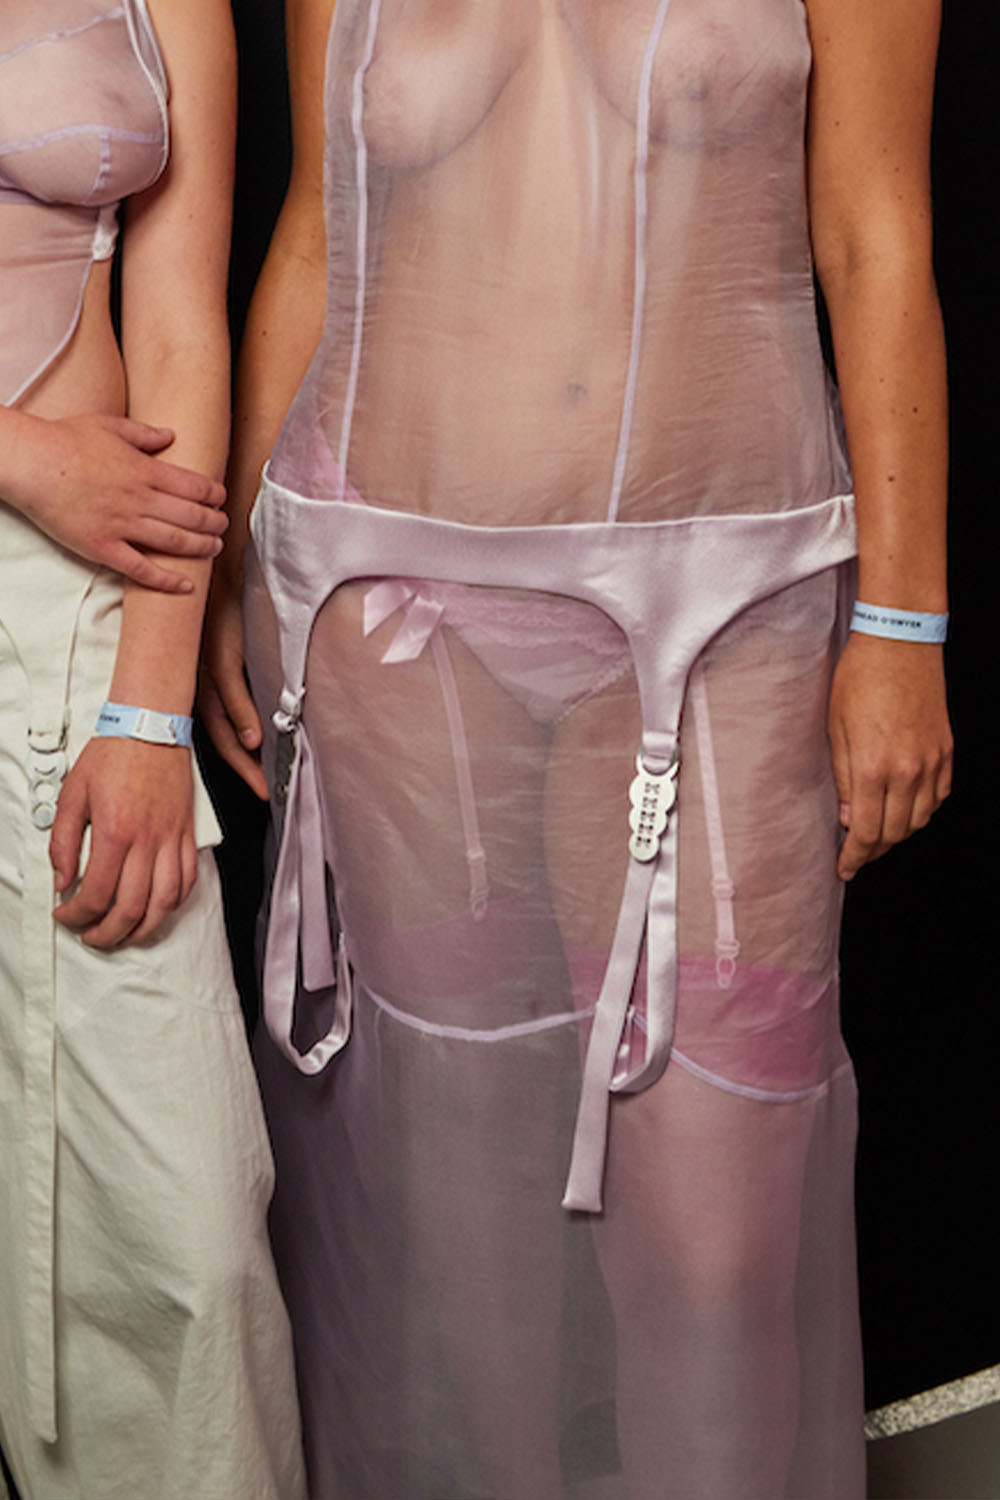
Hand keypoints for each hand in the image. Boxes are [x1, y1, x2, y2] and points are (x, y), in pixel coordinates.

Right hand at [3, 411, 227, 591]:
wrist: (33, 463)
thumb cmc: (67, 440)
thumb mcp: (110, 426)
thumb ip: (144, 434)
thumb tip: (170, 436)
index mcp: (145, 470)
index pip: (194, 486)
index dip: (214, 494)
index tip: (221, 498)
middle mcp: (140, 499)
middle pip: (191, 516)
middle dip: (214, 523)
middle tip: (223, 526)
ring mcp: (123, 525)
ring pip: (174, 542)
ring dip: (201, 547)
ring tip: (215, 549)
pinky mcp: (103, 547)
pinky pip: (141, 570)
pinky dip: (166, 581)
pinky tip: (186, 586)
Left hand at [50, 738, 198, 947]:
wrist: (150, 728)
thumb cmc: (113, 755)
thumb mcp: (72, 795)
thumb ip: (63, 841)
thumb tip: (62, 879)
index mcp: (114, 831)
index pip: (95, 893)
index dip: (77, 915)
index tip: (66, 915)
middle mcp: (146, 841)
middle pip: (130, 908)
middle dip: (107, 932)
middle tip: (91, 935)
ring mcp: (170, 840)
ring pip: (163, 903)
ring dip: (143, 928)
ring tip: (124, 934)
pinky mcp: (186, 835)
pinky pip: (187, 881)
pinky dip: (173, 904)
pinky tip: (157, 909)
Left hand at [199, 566, 267, 799]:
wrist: (227, 563)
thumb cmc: (234, 603)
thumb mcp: (237, 644)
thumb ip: (247, 677)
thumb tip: (268, 706)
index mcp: (205, 680)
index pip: (218, 731)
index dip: (236, 760)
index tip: (258, 784)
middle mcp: (201, 677)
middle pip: (218, 734)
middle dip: (240, 767)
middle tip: (263, 791)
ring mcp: (209, 665)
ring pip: (221, 720)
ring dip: (242, 751)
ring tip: (261, 777)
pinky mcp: (221, 648)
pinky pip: (230, 688)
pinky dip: (243, 715)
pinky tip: (256, 737)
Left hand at [828, 632, 952, 879]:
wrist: (899, 641)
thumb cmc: (859, 678)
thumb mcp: (835, 729)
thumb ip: (842, 777)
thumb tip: (847, 816)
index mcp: (872, 767)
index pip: (865, 832)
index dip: (854, 856)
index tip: (844, 868)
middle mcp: (908, 770)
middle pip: (895, 833)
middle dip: (873, 851)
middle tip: (856, 855)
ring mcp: (932, 761)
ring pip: (920, 819)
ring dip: (898, 833)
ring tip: (877, 833)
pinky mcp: (946, 749)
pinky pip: (938, 796)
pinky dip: (922, 810)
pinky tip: (904, 807)